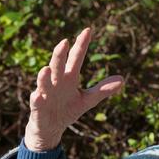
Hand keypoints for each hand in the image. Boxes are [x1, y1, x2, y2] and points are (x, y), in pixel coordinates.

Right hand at [24, 28, 123, 150]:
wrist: (51, 127)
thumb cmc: (68, 109)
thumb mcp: (88, 100)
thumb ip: (102, 90)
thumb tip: (122, 79)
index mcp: (69, 78)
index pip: (76, 58)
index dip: (81, 45)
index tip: (88, 30)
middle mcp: (56, 82)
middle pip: (58, 66)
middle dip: (60, 55)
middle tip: (65, 42)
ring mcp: (46, 93)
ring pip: (44, 83)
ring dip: (45, 76)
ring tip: (47, 68)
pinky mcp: (38, 107)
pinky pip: (36, 102)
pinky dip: (36, 99)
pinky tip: (37, 95)